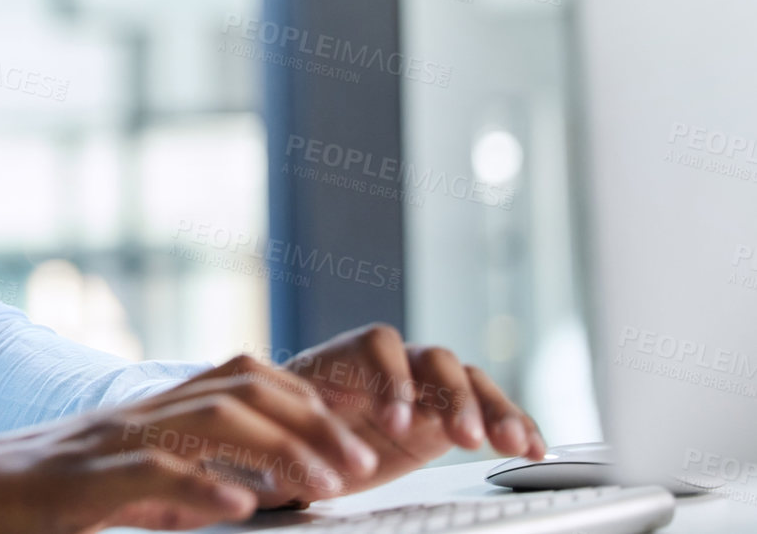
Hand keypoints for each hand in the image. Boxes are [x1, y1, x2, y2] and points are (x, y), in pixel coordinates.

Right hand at [0, 353, 381, 533]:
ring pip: (208, 419)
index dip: (309, 398)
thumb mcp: (120, 487)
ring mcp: (108, 443)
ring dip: (278, 449)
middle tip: (361, 467)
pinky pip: (149, 474)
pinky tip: (241, 510)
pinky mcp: (80, 483)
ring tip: (324, 486)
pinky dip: (202, 490)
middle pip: (242, 387)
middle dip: (313, 421)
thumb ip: (175, 486)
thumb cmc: (34, 497)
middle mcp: (136, 413)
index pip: (246, 375)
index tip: (356, 439)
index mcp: (150, 411)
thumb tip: (239, 500)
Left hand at [283, 323, 547, 489]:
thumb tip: (291, 468)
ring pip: (468, 382)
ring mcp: (424, 389)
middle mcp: (390, 366)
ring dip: (493, 410)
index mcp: (344, 359)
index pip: (377, 346)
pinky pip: (489, 413)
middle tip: (462, 436)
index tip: (397, 424)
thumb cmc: (282, 431)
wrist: (296, 441)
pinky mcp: (448, 418)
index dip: (392, 380)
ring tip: (512, 444)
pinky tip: (536, 449)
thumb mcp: (279, 433)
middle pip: (432, 360)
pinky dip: (515, 426)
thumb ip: (291, 441)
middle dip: (452, 396)